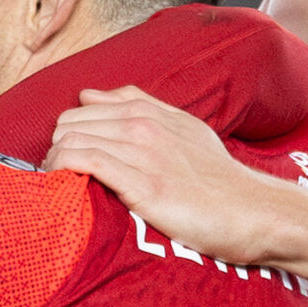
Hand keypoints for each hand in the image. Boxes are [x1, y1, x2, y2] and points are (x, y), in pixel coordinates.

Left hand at [45, 87, 307, 266]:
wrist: (254, 211)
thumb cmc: (218, 180)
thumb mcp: (183, 130)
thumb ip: (138, 109)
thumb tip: (89, 94)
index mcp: (150, 111)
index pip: (83, 108)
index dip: (67, 133)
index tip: (65, 159)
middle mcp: (143, 125)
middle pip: (69, 123)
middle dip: (54, 148)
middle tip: (58, 178)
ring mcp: (143, 152)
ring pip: (70, 141)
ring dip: (53, 166)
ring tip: (57, 189)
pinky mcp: (143, 184)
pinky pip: (85, 162)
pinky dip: (63, 172)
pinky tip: (64, 189)